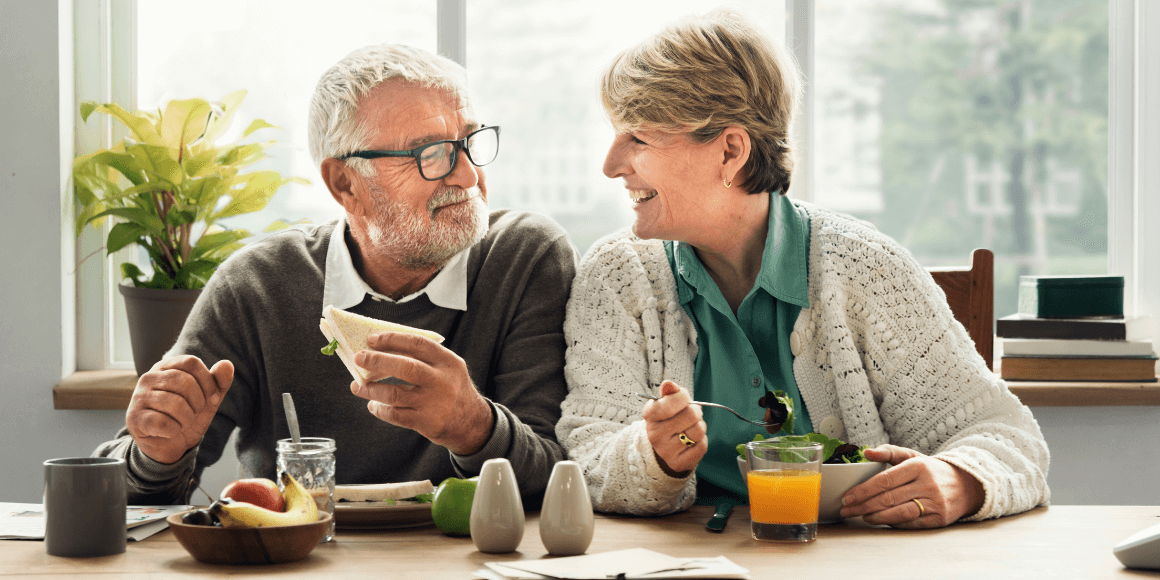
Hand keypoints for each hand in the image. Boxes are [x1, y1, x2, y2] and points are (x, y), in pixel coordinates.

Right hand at [125, 355, 233, 464]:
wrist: (169, 445)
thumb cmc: (188, 415)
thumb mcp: (208, 399)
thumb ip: (219, 382)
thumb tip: (227, 364)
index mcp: (166, 366)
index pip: (191, 362)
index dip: (208, 382)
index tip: (212, 398)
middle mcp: (149, 377)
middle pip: (185, 382)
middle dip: (199, 403)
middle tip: (195, 413)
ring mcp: (138, 397)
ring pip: (175, 403)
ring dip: (187, 419)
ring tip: (183, 422)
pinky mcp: (134, 418)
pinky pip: (162, 422)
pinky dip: (174, 430)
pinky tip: (169, 431)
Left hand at [350, 331, 492, 455]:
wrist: (472, 424)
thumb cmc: (452, 391)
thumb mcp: (448, 369)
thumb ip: (424, 359)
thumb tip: (383, 350)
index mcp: (448, 362)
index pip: (417, 344)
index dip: (392, 339)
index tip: (372, 339)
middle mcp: (442, 381)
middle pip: (405, 367)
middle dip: (377, 361)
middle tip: (359, 358)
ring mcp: (434, 403)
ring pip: (394, 394)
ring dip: (371, 389)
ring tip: (358, 386)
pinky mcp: (427, 422)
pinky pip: (396, 414)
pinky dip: (380, 409)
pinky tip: (374, 405)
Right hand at [642, 380, 707, 475]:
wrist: (664, 446)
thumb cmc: (669, 418)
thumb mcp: (666, 402)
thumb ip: (670, 392)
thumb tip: (668, 384)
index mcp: (650, 415)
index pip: (672, 401)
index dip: (683, 397)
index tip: (683, 398)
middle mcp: (654, 434)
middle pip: (692, 415)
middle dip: (696, 412)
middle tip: (690, 415)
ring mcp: (665, 451)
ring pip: (699, 431)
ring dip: (700, 426)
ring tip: (691, 427)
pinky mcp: (678, 463)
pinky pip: (702, 446)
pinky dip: (701, 441)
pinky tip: (691, 441)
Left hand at [839, 444, 984, 528]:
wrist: (966, 485)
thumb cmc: (931, 470)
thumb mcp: (912, 456)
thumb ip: (889, 452)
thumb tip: (866, 453)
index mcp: (917, 466)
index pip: (884, 480)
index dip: (863, 490)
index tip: (847, 497)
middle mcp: (927, 484)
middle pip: (888, 497)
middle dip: (863, 505)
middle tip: (846, 510)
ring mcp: (935, 502)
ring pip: (899, 512)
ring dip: (876, 516)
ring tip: (862, 516)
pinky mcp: (939, 518)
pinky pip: (911, 523)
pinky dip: (894, 523)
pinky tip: (881, 521)